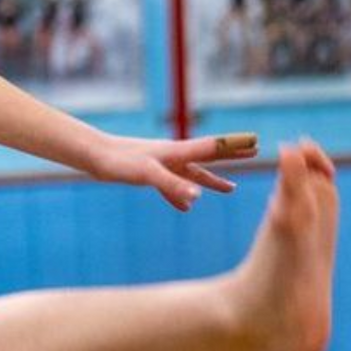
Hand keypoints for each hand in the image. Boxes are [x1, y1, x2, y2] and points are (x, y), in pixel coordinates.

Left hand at [91, 132, 258, 210]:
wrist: (93, 156)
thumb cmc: (119, 161)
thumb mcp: (147, 175)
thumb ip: (172, 186)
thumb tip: (197, 199)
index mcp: (177, 152)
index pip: (213, 148)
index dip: (235, 147)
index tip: (257, 143)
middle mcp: (173, 156)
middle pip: (208, 158)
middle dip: (231, 158)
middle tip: (254, 154)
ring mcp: (161, 165)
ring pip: (192, 175)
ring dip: (211, 182)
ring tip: (230, 189)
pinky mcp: (147, 174)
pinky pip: (171, 187)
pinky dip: (181, 196)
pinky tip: (185, 207)